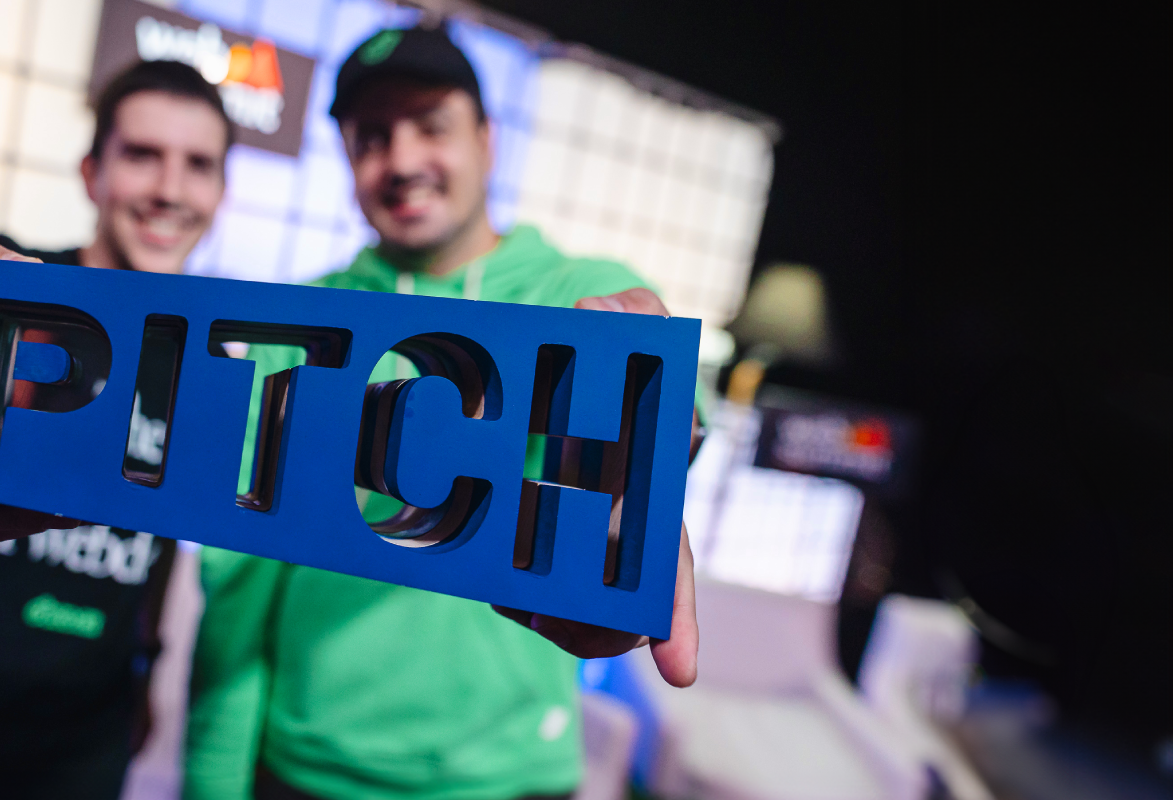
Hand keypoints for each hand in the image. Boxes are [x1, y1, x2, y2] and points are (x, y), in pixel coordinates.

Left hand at [489, 286, 700, 687]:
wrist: (566, 362)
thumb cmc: (612, 352)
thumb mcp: (625, 319)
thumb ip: (625, 311)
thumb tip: (593, 314)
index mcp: (647, 487)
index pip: (668, 560)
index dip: (675, 615)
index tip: (681, 671)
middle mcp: (622, 527)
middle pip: (618, 612)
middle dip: (588, 632)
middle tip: (543, 618)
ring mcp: (581, 543)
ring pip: (572, 615)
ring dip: (545, 618)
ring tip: (513, 596)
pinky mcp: (533, 542)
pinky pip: (527, 591)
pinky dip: (513, 593)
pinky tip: (501, 580)